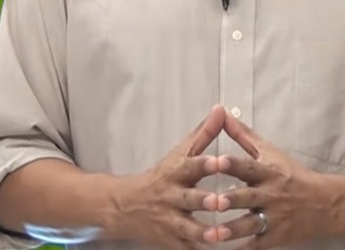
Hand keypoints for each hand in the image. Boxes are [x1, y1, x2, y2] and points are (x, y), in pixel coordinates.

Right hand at [107, 105, 224, 248]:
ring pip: (187, 228)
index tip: (219, 161)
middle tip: (219, 201)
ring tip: (218, 236)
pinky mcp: (172, 241)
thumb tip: (221, 109)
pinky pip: (186, 248)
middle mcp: (172, 197)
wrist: (123, 207)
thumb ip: (203, 134)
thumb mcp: (179, 153)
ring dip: (202, 233)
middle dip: (203, 200)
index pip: (190, 165)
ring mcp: (171, 221)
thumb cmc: (159, 176)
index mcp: (176, 173)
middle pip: (188, 199)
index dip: (204, 163)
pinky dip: (198, 249)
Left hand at [203, 113, 336, 247]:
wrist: (326, 204)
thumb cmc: (294, 175)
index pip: (249, 166)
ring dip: (232, 230)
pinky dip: (243, 249)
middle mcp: (270, 194)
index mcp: (268, 172)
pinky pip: (257, 245)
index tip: (217, 161)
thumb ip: (243, 136)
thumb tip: (222, 114)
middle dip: (231, 200)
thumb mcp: (271, 152)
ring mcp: (274, 217)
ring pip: (250, 224)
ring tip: (214, 234)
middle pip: (248, 197)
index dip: (233, 163)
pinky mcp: (276, 237)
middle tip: (213, 201)